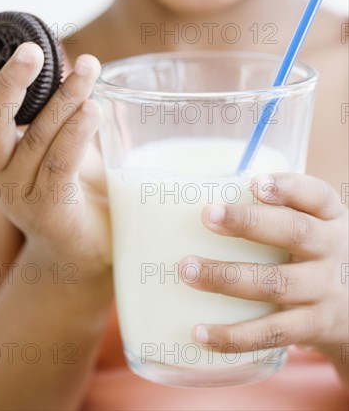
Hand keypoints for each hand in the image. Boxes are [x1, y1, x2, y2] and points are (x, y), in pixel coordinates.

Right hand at [0, 42, 110, 279]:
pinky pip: (59, 163)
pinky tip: (93, 108)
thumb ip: (53, 112)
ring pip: (34, 137)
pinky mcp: (49, 211)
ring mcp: (19, 194)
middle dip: (10, 83)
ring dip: (63, 98)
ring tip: (90, 70)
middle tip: (33, 52)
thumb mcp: (56, 142)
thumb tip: (76, 62)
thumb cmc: (74, 185)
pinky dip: (76, 132)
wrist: (88, 247)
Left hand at [179, 173, 347, 364]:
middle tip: (208, 215)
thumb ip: (280, 213)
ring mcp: (325, 291)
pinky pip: (271, 333)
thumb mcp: (317, 227)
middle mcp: (333, 249)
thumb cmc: (318, 255)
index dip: (286, 188)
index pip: (315, 195)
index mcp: (330, 217)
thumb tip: (210, 207)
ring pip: (275, 283)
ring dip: (226, 278)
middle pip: (294, 233)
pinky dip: (233, 336)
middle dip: (248, 223)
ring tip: (187, 270)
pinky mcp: (314, 327)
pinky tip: (200, 332)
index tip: (255, 183)